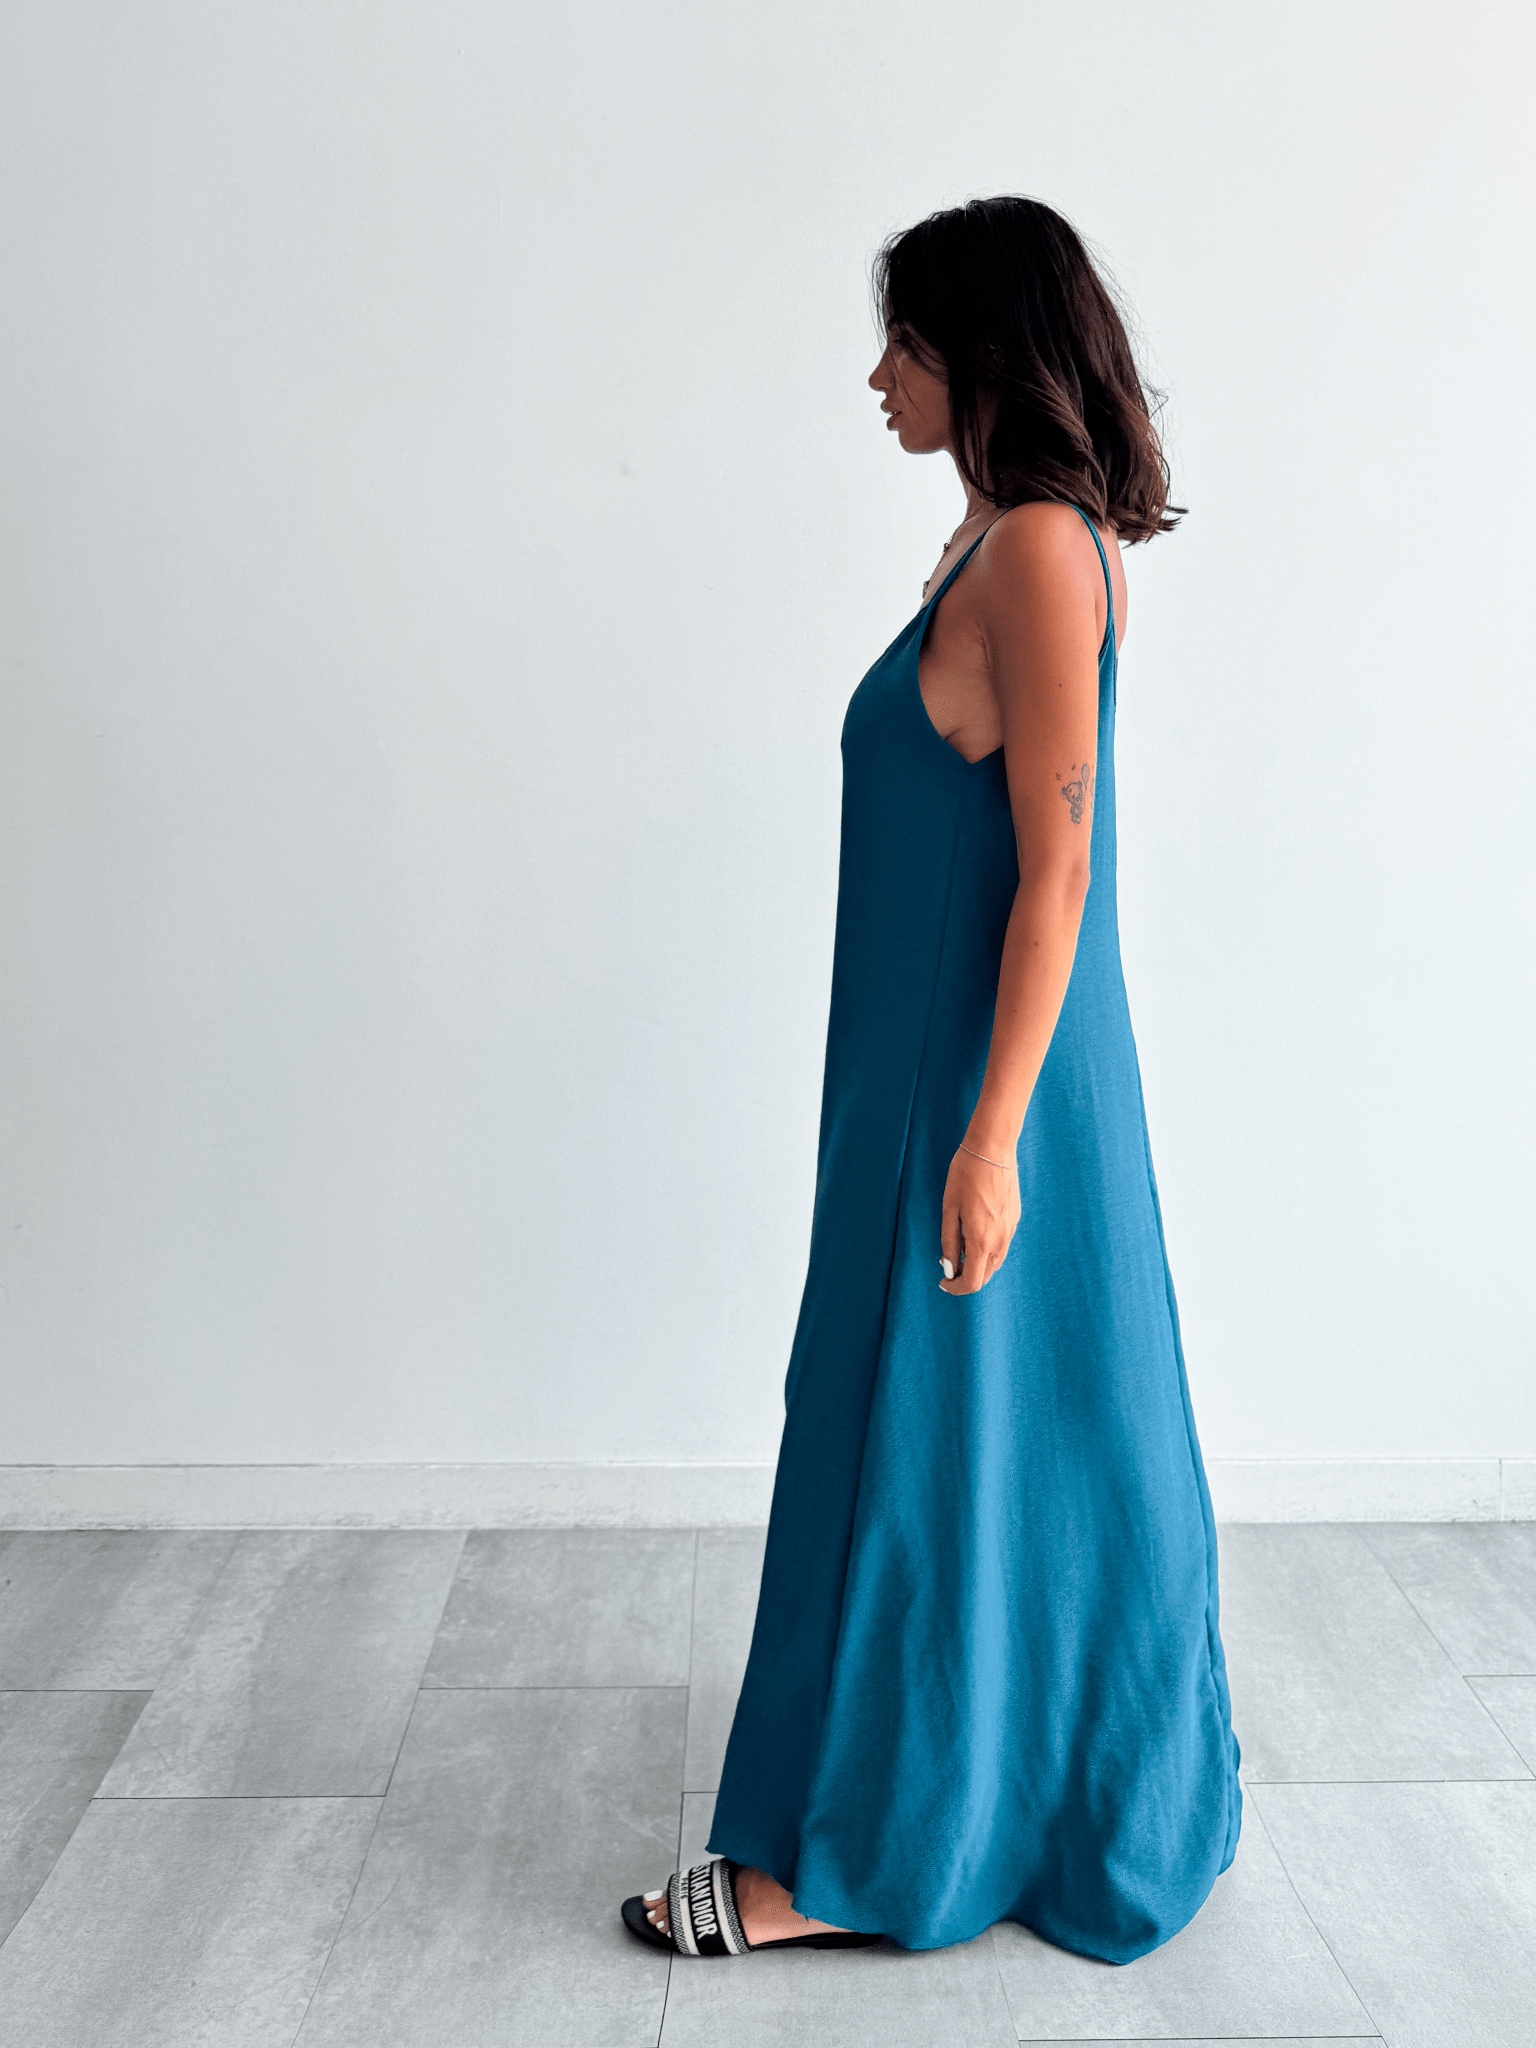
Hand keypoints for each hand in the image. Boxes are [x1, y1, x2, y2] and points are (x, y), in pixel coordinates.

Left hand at [938, 1145, 1020, 1295]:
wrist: (992, 1150)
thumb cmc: (964, 1176)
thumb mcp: (949, 1210)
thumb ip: (949, 1243)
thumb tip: (949, 1269)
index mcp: (981, 1240)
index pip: (973, 1282)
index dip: (956, 1288)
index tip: (943, 1282)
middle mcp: (1000, 1240)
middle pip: (986, 1275)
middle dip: (966, 1276)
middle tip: (948, 1264)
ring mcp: (1011, 1230)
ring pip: (995, 1261)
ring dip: (978, 1263)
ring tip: (959, 1246)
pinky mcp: (1015, 1219)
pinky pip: (1002, 1245)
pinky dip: (988, 1249)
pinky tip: (974, 1231)